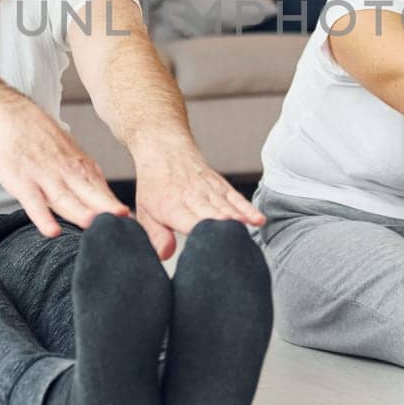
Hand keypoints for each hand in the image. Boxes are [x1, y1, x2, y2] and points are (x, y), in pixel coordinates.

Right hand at [0, 100, 128, 237]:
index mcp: (83, 170)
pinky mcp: (22, 182)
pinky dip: (42, 217)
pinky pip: (33, 203)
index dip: (118, 208)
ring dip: (80, 213)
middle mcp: (67, 174)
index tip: (134, 226)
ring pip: (64, 199)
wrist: (17, 118)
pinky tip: (52, 231)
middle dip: (108, 209)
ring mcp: (45, 177)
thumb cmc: (48, 146)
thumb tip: (115, 207)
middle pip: (90, 195)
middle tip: (125, 224)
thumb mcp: (74, 159)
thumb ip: (90, 184)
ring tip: (94, 225)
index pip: (104, 192)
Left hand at [131, 138, 265, 259]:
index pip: (189, 222)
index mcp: (172, 206)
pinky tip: (258, 220)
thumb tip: (165, 255)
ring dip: (237, 222)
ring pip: (226, 207)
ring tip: (246, 238)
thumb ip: (156, 235)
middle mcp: (193, 197)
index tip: (213, 248)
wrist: (165, 149)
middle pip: (212, 216)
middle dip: (222, 232)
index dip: (202, 234)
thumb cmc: (155, 184)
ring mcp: (209, 189)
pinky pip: (237, 198)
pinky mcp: (221, 185)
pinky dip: (248, 209)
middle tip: (233, 247)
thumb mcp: (145, 211)